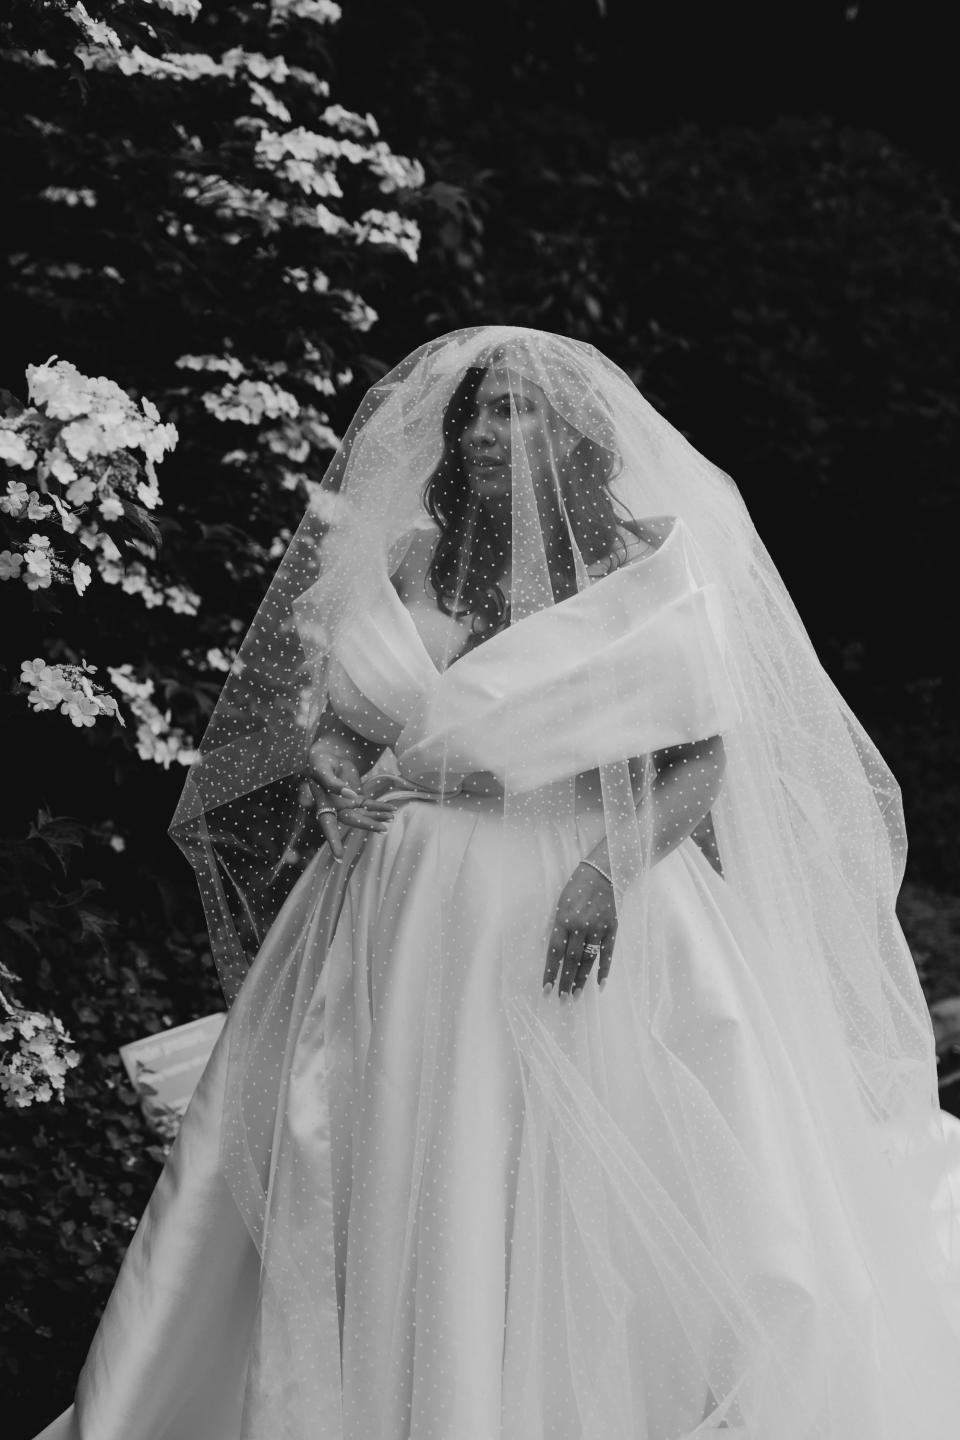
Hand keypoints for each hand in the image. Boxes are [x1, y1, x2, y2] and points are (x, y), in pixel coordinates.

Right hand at [302, 744, 396, 860]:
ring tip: (391, 817)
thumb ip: (333, 782)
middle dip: (367, 825)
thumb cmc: (319, 762)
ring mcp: (347, 804)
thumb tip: (350, 794)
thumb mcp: (322, 769)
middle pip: (352, 820)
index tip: (338, 856)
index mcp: (323, 804)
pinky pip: (369, 805)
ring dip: (377, 816)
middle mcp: (336, 809)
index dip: (333, 840)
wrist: (327, 755)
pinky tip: (391, 809)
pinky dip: (380, 806)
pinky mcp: (356, 798)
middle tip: (382, 829)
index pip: (327, 824)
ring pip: (363, 814)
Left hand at [543, 861, 617, 999]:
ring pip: (588, 960)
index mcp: (563, 920)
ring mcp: (597, 929)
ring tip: (576, 996)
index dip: (550, 973)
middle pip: (571, 961)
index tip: (546, 989)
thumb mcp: (561, 904)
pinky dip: (604, 970)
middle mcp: (580, 926)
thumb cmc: (577, 887)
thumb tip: (556, 953)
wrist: (603, 873)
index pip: (555, 953)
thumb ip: (559, 928)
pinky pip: (608, 954)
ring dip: (582, 980)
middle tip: (562, 1000)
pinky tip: (601, 985)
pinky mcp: (612, 929)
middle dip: (566, 982)